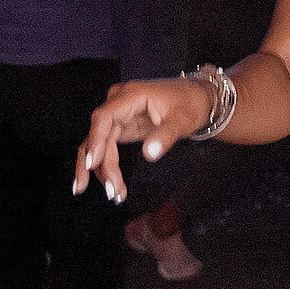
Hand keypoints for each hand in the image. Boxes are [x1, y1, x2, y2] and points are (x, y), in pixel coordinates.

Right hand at [72, 77, 213, 203]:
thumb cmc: (190, 104)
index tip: (92, 163)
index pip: (104, 117)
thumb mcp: (182, 120)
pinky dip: (105, 166)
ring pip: (97, 145)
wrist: (197, 98)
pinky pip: (104, 148)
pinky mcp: (119, 127)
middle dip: (103, 165)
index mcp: (132, 94)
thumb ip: (166, 135)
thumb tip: (150, 154)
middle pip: (99, 135)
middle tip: (114, 191)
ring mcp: (117, 115)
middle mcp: (118, 102)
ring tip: (115, 193)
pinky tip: (110, 185)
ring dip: (101, 170)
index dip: (95, 140)